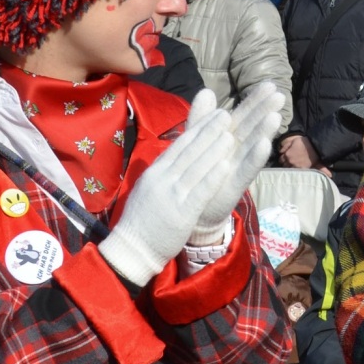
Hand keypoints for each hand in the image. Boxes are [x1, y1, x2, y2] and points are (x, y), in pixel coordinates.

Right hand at [98, 90, 234, 286]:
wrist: (132, 249)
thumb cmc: (142, 220)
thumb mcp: (148, 188)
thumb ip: (162, 170)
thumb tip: (175, 152)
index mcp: (154, 172)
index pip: (179, 145)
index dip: (198, 128)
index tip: (213, 114)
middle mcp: (162, 180)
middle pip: (188, 151)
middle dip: (208, 131)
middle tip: (225, 114)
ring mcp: (171, 196)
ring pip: (196, 168)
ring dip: (214, 150)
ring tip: (230, 134)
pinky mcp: (181, 213)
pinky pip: (200, 192)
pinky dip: (213, 177)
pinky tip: (227, 165)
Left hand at [188, 83, 284, 245]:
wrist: (190, 206)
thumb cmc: (198, 171)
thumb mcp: (196, 140)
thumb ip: (201, 118)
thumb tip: (206, 91)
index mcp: (227, 137)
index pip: (243, 115)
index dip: (255, 100)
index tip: (269, 84)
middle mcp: (236, 151)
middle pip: (252, 127)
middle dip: (265, 111)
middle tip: (279, 95)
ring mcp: (237, 167)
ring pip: (252, 146)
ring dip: (264, 131)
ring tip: (276, 116)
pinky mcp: (235, 185)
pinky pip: (246, 170)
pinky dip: (255, 158)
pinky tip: (265, 145)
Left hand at [278, 134, 320, 168]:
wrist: (315, 147)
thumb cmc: (304, 142)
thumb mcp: (293, 141)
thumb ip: (285, 146)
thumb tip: (280, 152)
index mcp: (287, 154)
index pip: (281, 159)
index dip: (283, 158)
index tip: (285, 158)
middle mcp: (290, 161)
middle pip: (284, 165)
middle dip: (286, 163)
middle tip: (290, 161)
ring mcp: (296, 166)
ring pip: (289, 169)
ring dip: (290, 167)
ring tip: (293, 165)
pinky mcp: (302, 168)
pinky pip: (296, 171)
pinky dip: (296, 170)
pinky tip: (297, 168)